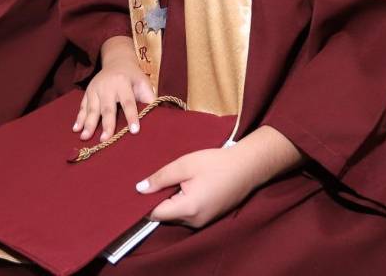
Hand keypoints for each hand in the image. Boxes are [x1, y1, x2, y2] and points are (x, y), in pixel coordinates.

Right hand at [74, 37, 154, 141]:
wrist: (117, 60)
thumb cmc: (133, 76)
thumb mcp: (143, 82)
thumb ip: (148, 98)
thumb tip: (157, 117)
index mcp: (123, 83)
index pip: (128, 102)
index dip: (132, 116)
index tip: (134, 131)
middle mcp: (107, 85)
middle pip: (107, 107)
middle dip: (106, 124)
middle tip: (105, 139)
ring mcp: (95, 88)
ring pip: (92, 108)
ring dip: (88, 123)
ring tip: (85, 137)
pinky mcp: (87, 92)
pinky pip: (82, 106)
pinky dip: (79, 118)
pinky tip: (76, 129)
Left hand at [137, 147, 254, 228]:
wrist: (247, 167)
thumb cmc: (216, 163)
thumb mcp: (185, 164)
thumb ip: (161, 177)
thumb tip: (139, 189)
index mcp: (188, 209)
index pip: (155, 214)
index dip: (143, 202)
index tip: (138, 188)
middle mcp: (194, 221)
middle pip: (164, 216)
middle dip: (157, 199)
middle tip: (156, 179)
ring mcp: (202, 222)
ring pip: (175, 215)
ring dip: (170, 200)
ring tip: (172, 180)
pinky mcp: (207, 218)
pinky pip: (186, 214)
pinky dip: (181, 202)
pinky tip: (185, 186)